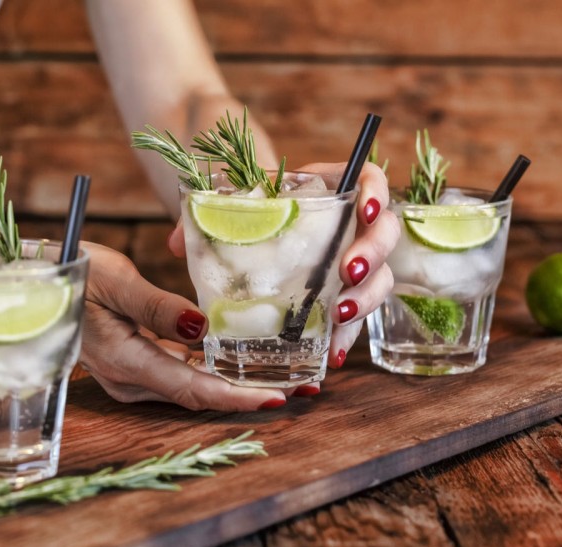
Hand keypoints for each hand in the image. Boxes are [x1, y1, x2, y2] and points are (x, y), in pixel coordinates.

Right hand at [78, 242, 287, 410]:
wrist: (33, 282)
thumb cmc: (72, 272)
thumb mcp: (115, 279)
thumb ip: (157, 306)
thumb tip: (201, 328)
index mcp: (124, 360)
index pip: (191, 388)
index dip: (235, 397)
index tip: (276, 398)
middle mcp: (127, 378)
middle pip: (195, 395)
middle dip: (245, 395)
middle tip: (295, 391)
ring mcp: (126, 375)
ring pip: (187, 388)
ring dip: (229, 385)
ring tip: (276, 378)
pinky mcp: (128, 364)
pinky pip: (175, 375)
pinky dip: (207, 371)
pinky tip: (233, 362)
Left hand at [167, 162, 397, 390]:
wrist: (240, 229)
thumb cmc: (240, 209)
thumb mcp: (222, 204)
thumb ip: (200, 217)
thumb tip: (177, 244)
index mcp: (326, 188)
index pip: (369, 180)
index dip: (376, 194)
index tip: (363, 212)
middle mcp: (348, 225)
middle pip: (384, 233)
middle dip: (373, 255)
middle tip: (347, 273)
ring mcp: (350, 262)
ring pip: (379, 278)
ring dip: (366, 299)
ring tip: (339, 316)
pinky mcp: (342, 295)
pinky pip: (355, 314)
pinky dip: (346, 333)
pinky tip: (332, 351)